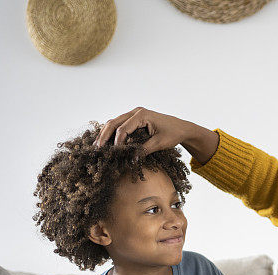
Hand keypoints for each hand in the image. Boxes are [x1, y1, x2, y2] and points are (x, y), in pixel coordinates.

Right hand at [93, 107, 217, 162]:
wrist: (181, 128)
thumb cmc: (173, 133)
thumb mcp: (160, 143)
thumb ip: (145, 150)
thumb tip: (131, 160)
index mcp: (142, 115)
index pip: (123, 129)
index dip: (117, 142)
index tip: (114, 153)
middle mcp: (136, 112)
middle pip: (114, 123)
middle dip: (104, 136)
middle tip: (97, 148)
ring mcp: (134, 114)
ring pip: (114, 123)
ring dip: (105, 134)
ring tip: (97, 146)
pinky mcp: (134, 119)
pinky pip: (119, 124)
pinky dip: (111, 133)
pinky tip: (105, 142)